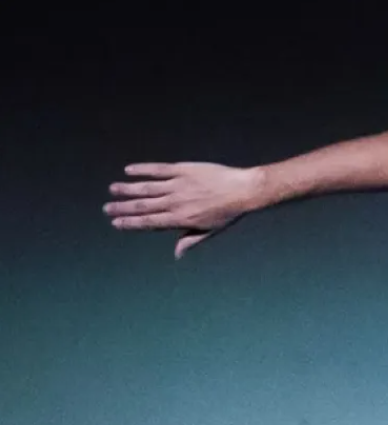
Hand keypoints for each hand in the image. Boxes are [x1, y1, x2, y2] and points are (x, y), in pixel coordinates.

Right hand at [104, 162, 264, 258]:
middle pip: (143, 206)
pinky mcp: (183, 170)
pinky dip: (142, 170)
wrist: (243, 190)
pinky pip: (158, 169)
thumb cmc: (228, 213)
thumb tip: (176, 255)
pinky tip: (128, 170)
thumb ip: (190, 241)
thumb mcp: (210, 231)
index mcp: (181, 220)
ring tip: (113, 189)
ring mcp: (178, 185)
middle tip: (107, 208)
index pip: (149, 222)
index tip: (116, 223)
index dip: (131, 223)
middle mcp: (176, 203)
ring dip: (127, 188)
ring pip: (146, 187)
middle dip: (123, 208)